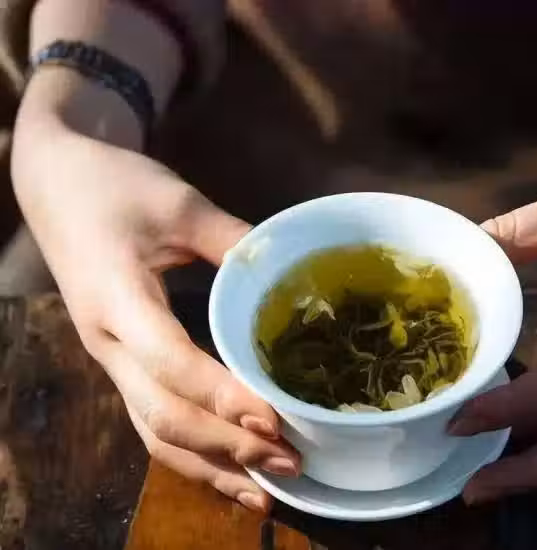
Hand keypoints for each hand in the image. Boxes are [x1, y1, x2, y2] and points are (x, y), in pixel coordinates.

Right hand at [13, 128, 299, 511]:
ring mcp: (111, 360)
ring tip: (268, 487)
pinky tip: (231, 469)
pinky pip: (153, 420)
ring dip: (211, 466)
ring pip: (154, 433)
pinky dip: (194, 452)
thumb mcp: (178, 204)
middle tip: (290, 461)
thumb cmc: (113, 187)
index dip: (221, 395)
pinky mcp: (122, 364)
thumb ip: (234, 240)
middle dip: (227, 446)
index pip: (170, 361)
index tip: (274, 419)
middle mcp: (108, 344)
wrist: (55, 184)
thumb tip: (291, 272)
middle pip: (162, 415)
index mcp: (118, 300)